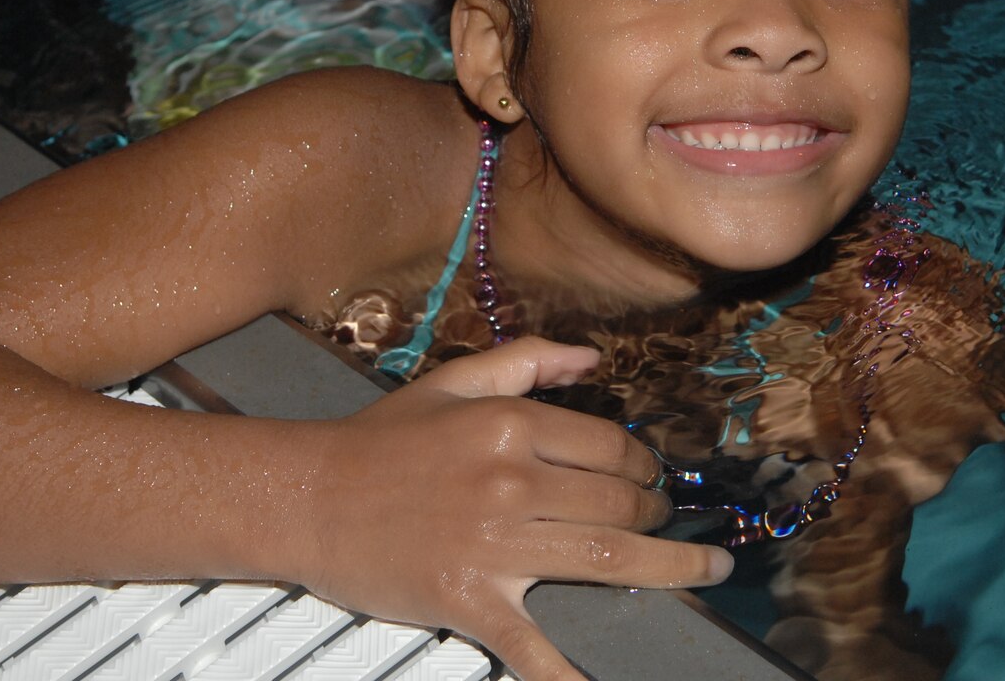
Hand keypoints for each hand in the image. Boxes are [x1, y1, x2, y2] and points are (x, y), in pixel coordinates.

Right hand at [292, 337, 732, 680]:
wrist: (305, 496)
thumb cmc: (378, 441)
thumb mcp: (454, 382)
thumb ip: (529, 362)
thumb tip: (593, 356)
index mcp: (511, 423)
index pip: (611, 446)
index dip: (645, 466)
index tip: (652, 480)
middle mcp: (511, 478)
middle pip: (620, 502)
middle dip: (660, 516)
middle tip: (671, 526)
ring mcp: (493, 542)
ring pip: (607, 557)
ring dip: (667, 569)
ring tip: (698, 575)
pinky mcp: (470, 598)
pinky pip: (536, 642)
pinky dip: (574, 668)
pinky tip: (608, 675)